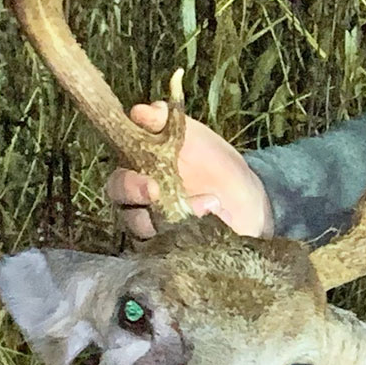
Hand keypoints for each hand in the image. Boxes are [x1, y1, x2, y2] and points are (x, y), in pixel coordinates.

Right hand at [104, 103, 273, 239]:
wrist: (248, 193)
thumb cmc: (210, 162)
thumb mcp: (189, 135)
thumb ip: (164, 121)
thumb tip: (140, 111)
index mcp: (138, 181)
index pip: (117, 186)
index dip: (127, 186)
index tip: (149, 182)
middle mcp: (144, 212)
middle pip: (128, 218)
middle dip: (144, 210)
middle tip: (163, 196)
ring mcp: (164, 236)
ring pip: (155, 238)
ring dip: (178, 220)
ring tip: (210, 202)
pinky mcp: (184, 252)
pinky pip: (180, 253)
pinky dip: (196, 236)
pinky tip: (217, 219)